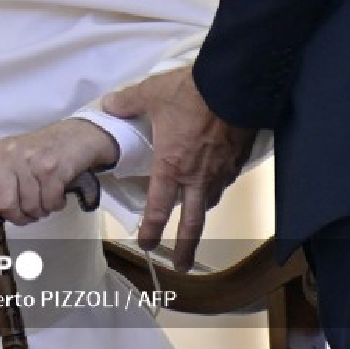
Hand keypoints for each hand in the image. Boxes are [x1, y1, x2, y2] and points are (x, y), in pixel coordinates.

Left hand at [0, 118, 117, 226]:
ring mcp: (31, 160)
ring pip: (29, 207)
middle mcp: (8, 155)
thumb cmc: (42, 151)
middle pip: (4, 204)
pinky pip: (49, 202)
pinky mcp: (52, 168)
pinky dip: (55, 206)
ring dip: (40, 211)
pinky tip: (57, 196)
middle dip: (18, 217)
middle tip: (28, 214)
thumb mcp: (13, 158)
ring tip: (45, 201)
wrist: (78, 136)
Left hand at [103, 67, 255, 270]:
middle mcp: (197, 176)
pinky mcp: (239, 160)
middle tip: (181, 265)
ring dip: (201, 213)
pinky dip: (217, 188)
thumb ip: (128, 103)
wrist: (236, 83)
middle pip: (192, 222)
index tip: (147, 244)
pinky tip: (215, 184)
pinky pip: (225, 182)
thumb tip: (110, 105)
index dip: (151, 230)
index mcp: (171, 166)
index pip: (158, 208)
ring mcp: (221, 171)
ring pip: (210, 201)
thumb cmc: (191, 92)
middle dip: (185, 247)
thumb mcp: (151, 94)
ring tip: (195, 220)